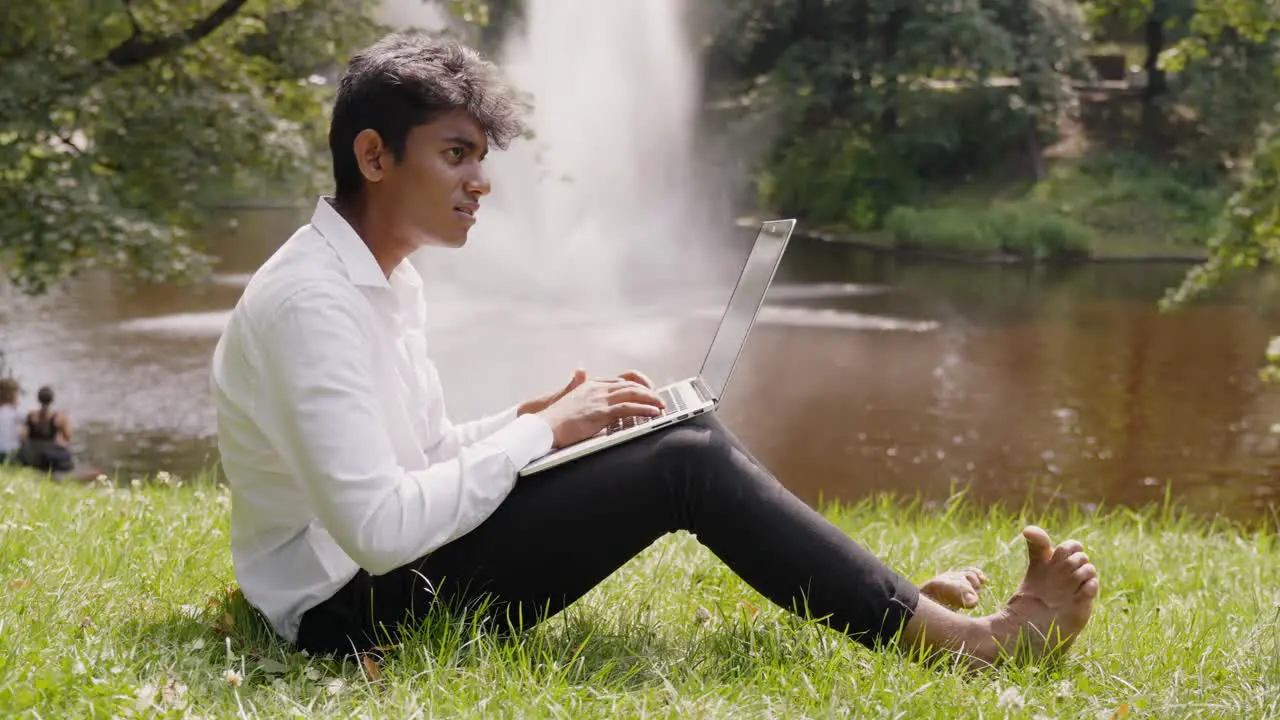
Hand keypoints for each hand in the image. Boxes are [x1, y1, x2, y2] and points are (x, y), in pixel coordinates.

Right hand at [517, 368, 656, 416]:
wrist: (543, 427)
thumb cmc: (555, 418)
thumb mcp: (568, 397)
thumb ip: (577, 385)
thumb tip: (580, 370)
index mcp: (591, 384)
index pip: (622, 379)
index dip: (639, 384)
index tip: (650, 392)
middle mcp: (597, 387)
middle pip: (631, 384)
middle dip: (649, 392)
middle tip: (661, 400)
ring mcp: (599, 399)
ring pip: (633, 393)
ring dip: (651, 399)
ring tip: (662, 406)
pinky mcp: (600, 412)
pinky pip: (628, 408)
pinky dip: (644, 409)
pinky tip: (654, 413)